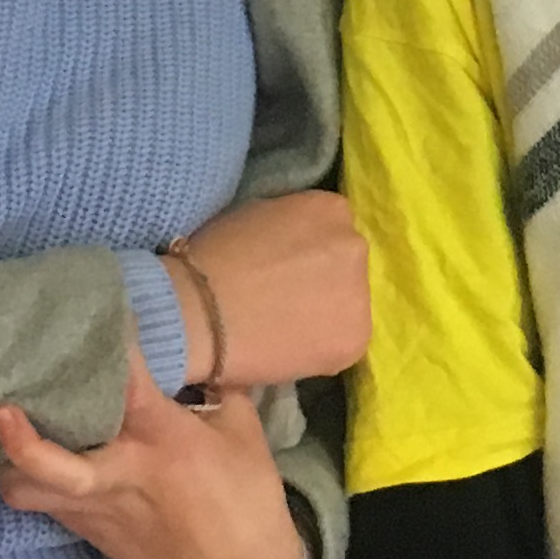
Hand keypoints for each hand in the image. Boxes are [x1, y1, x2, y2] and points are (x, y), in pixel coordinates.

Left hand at [0, 354, 305, 558]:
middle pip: (51, 465)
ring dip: (10, 464)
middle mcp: (122, 474)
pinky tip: (29, 457)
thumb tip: (200, 360)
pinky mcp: (91, 533)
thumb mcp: (245, 434)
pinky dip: (29, 480)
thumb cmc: (249, 502)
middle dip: (20, 441)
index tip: (99, 313)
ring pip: (29, 492)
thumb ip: (217, 390)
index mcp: (164, 442)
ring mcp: (98, 509)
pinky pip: (44, 505)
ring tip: (5, 429)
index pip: (126, 387)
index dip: (110, 348)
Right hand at [165, 188, 370, 387]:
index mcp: (332, 210)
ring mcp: (360, 292)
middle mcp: (355, 245)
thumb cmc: (214, 258)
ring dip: (325, 313)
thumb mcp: (256, 214)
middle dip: (322, 280)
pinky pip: (343, 341)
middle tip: (284, 299)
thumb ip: (289, 226)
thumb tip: (293, 245)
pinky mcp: (356, 337)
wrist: (199, 314)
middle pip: (345, 265)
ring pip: (347, 305)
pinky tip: (291, 348)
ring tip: (285, 328)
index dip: (307, 253)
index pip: (332, 230)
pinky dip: (323, 347)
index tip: (284, 269)